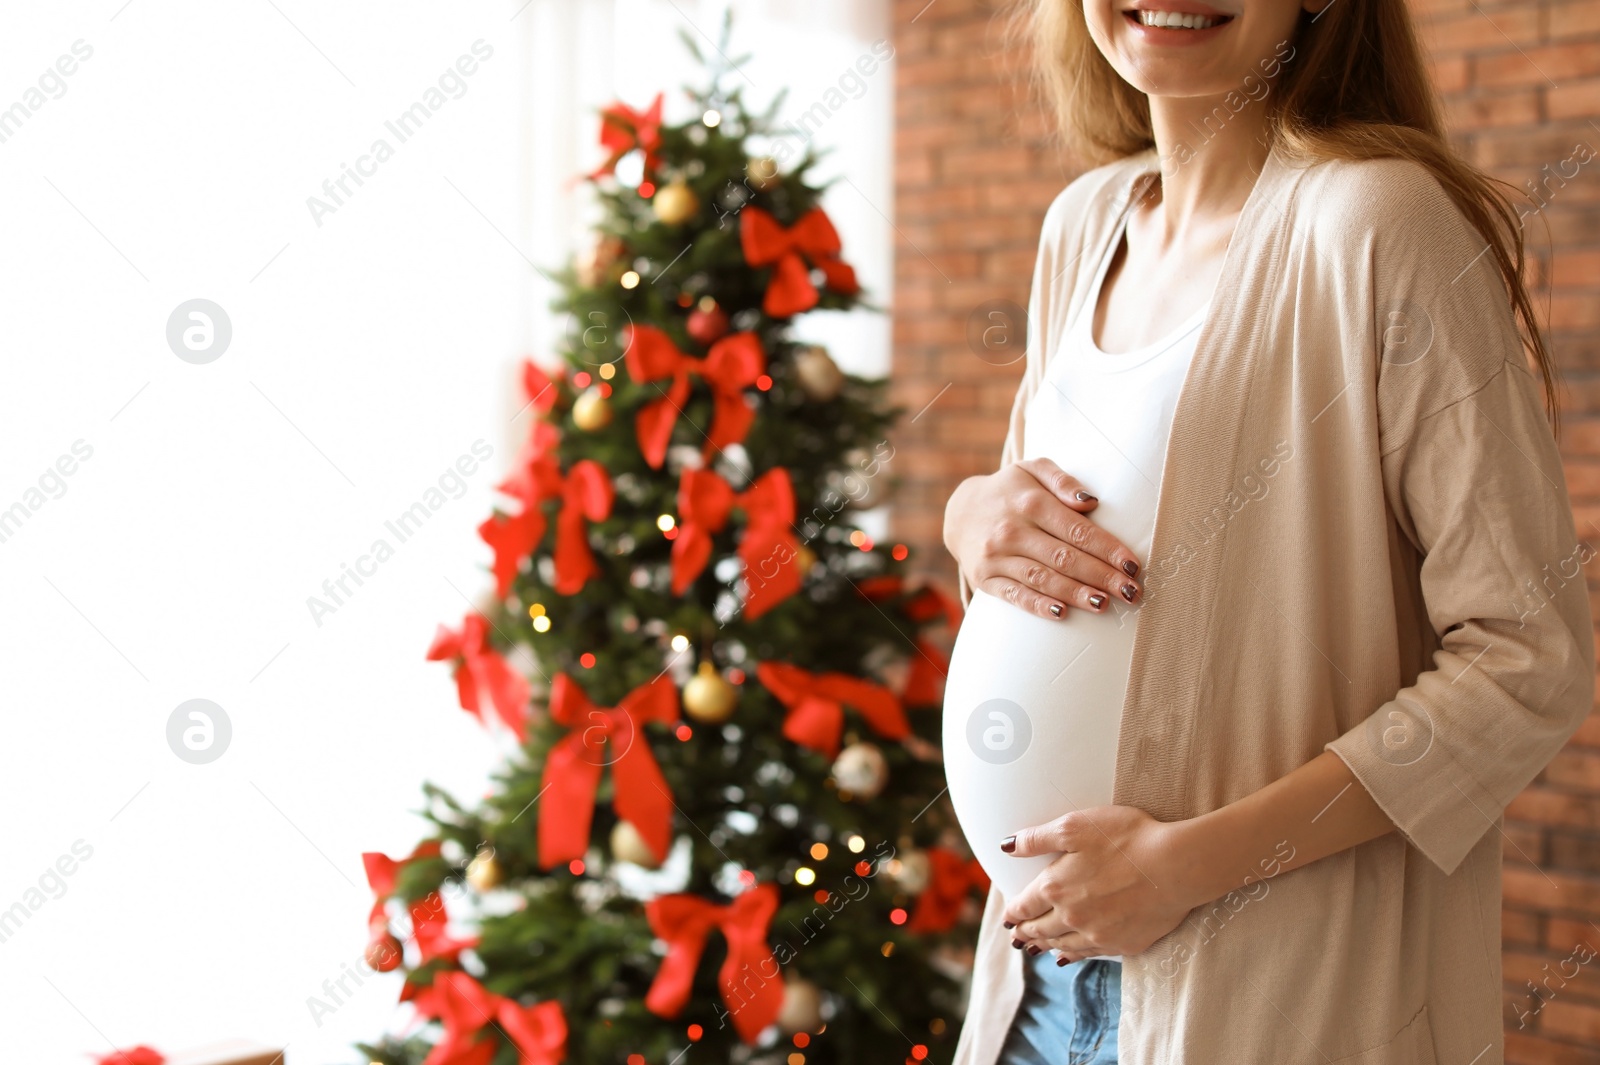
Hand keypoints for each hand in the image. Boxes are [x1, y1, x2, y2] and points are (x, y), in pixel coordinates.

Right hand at [943, 458, 1142, 618]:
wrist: (961, 512)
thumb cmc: (1009, 491)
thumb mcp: (1032, 470)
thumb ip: (1062, 480)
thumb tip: (1091, 502)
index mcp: (1029, 502)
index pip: (1077, 530)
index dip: (1108, 549)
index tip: (1133, 565)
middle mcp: (1011, 530)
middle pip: (1065, 558)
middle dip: (1102, 577)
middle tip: (1132, 592)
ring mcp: (996, 557)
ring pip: (1043, 579)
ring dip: (1076, 594)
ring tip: (1105, 604)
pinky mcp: (984, 578)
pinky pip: (1015, 595)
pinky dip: (1038, 606)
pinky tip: (1062, 613)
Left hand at [999, 806, 1200, 961]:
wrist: (1175, 866)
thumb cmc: (1127, 839)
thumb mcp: (1075, 826)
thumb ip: (1037, 838)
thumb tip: (1006, 847)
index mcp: (1056, 887)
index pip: (1025, 905)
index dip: (1013, 912)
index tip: (1007, 918)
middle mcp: (1071, 916)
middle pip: (1040, 929)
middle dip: (1025, 932)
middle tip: (1017, 937)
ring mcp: (1097, 934)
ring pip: (1062, 945)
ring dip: (1046, 947)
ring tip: (1036, 949)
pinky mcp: (1123, 944)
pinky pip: (1088, 954)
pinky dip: (1073, 956)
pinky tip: (1068, 956)